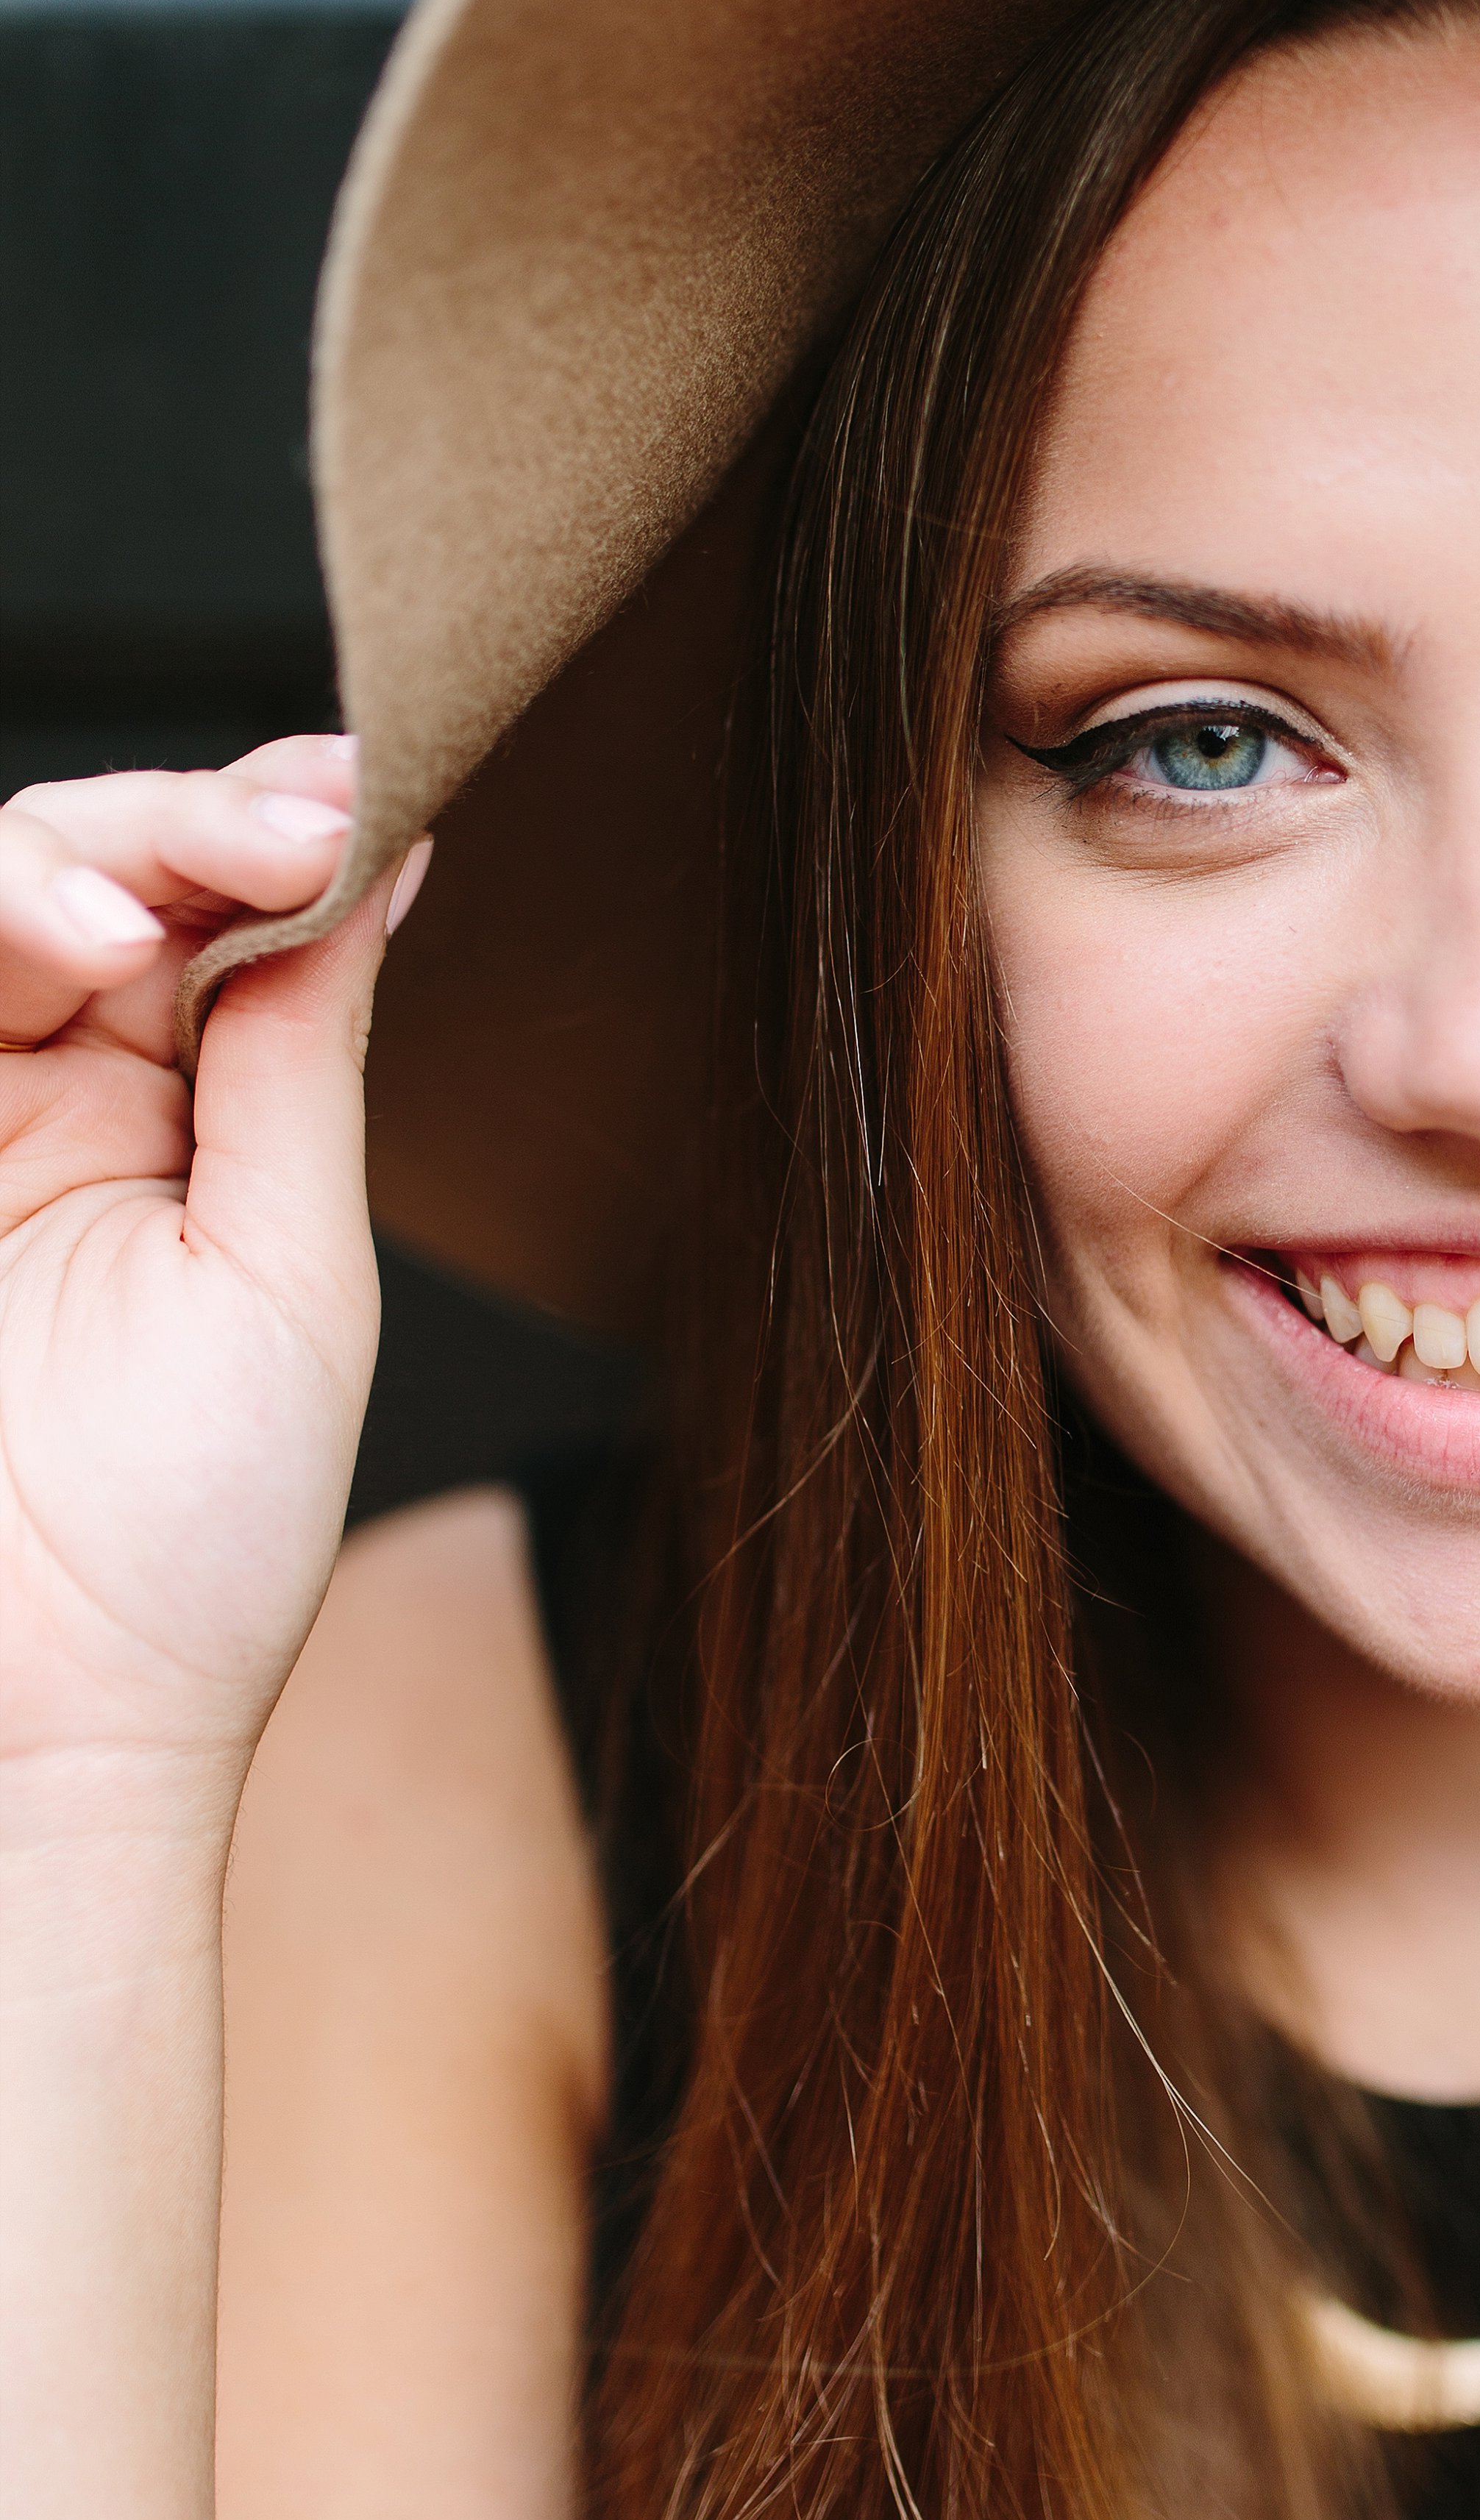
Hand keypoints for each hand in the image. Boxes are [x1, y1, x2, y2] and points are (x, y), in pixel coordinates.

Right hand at [0, 735, 423, 1806]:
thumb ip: (305, 1055)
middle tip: (270, 836)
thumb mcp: (288, 1271)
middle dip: (168, 826)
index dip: (264, 831)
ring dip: (54, 870)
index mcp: (180, 1124)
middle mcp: (50, 1102)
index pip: (209, 915)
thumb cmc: (188, 1548)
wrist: (46, 1724)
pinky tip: (62, 951)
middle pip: (78, 871)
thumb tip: (392, 865)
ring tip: (128, 934)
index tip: (346, 795)